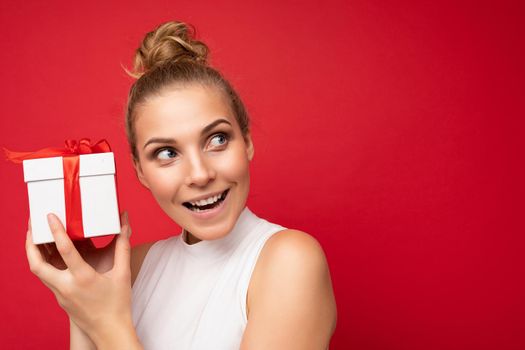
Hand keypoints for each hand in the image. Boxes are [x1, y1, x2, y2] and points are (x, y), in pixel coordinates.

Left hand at [25, 212, 137, 346]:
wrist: (109, 331)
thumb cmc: (118, 303)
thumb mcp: (123, 272)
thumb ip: (123, 245)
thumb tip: (124, 222)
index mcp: (83, 278)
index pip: (65, 250)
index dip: (56, 231)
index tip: (50, 217)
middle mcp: (66, 286)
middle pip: (37, 264)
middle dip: (30, 244)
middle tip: (30, 227)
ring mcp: (60, 294)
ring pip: (39, 272)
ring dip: (34, 254)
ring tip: (36, 237)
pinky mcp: (60, 299)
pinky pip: (47, 278)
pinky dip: (45, 264)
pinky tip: (52, 255)